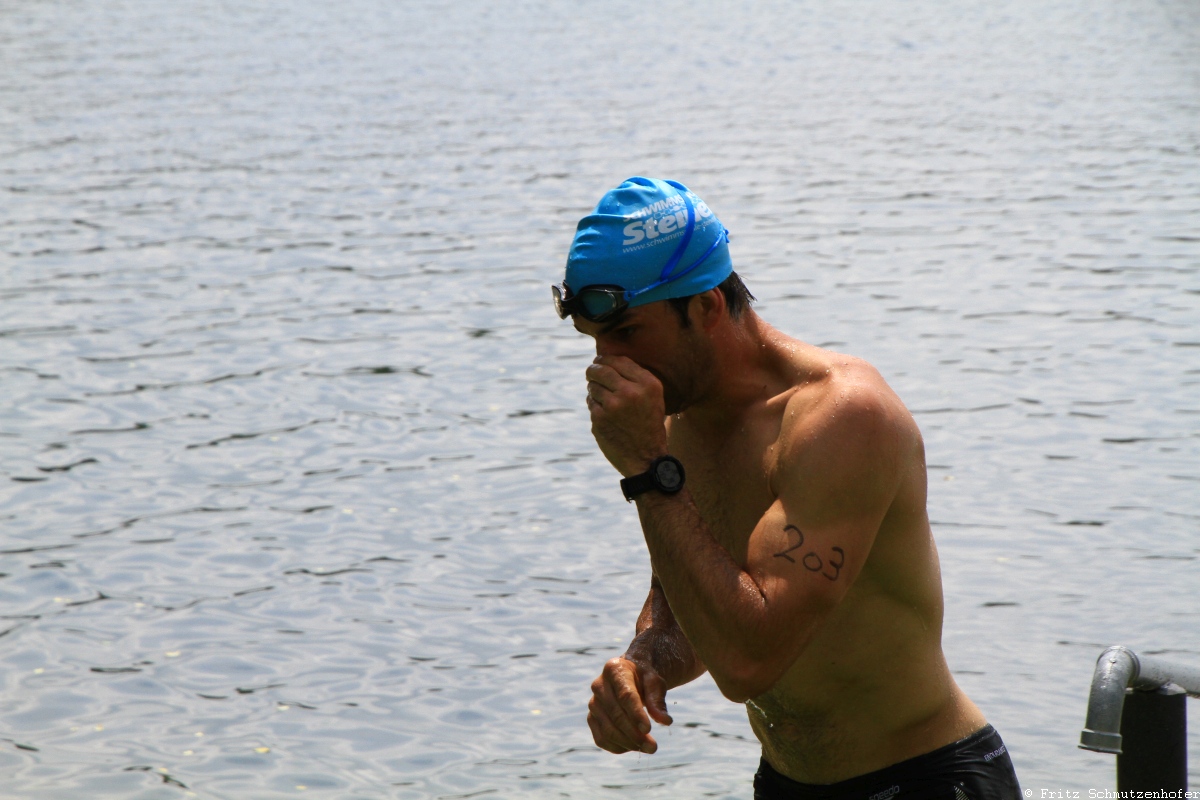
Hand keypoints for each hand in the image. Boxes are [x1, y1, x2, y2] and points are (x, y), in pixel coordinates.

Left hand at [585, 356, 667, 475]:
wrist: (646, 459)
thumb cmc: (649, 426)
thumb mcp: (654, 398)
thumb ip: (636, 378)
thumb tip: (606, 360)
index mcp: (648, 384)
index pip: (619, 360)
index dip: (605, 359)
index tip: (600, 360)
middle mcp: (630, 392)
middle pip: (601, 369)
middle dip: (593, 369)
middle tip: (591, 372)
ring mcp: (613, 405)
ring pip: (593, 386)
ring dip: (594, 389)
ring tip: (604, 399)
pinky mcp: (599, 418)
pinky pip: (590, 402)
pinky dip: (594, 405)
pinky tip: (604, 414)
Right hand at [587, 657, 673, 753]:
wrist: (630, 676)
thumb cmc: (644, 678)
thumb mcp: (655, 683)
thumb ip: (658, 700)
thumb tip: (665, 722)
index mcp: (614, 669)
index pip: (625, 695)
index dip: (636, 714)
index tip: (649, 730)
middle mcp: (599, 686)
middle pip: (616, 715)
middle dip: (635, 734)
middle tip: (653, 747)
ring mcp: (593, 703)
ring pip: (608, 730)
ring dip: (628, 743)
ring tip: (648, 748)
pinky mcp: (592, 718)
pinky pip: (601, 738)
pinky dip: (617, 747)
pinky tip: (634, 747)